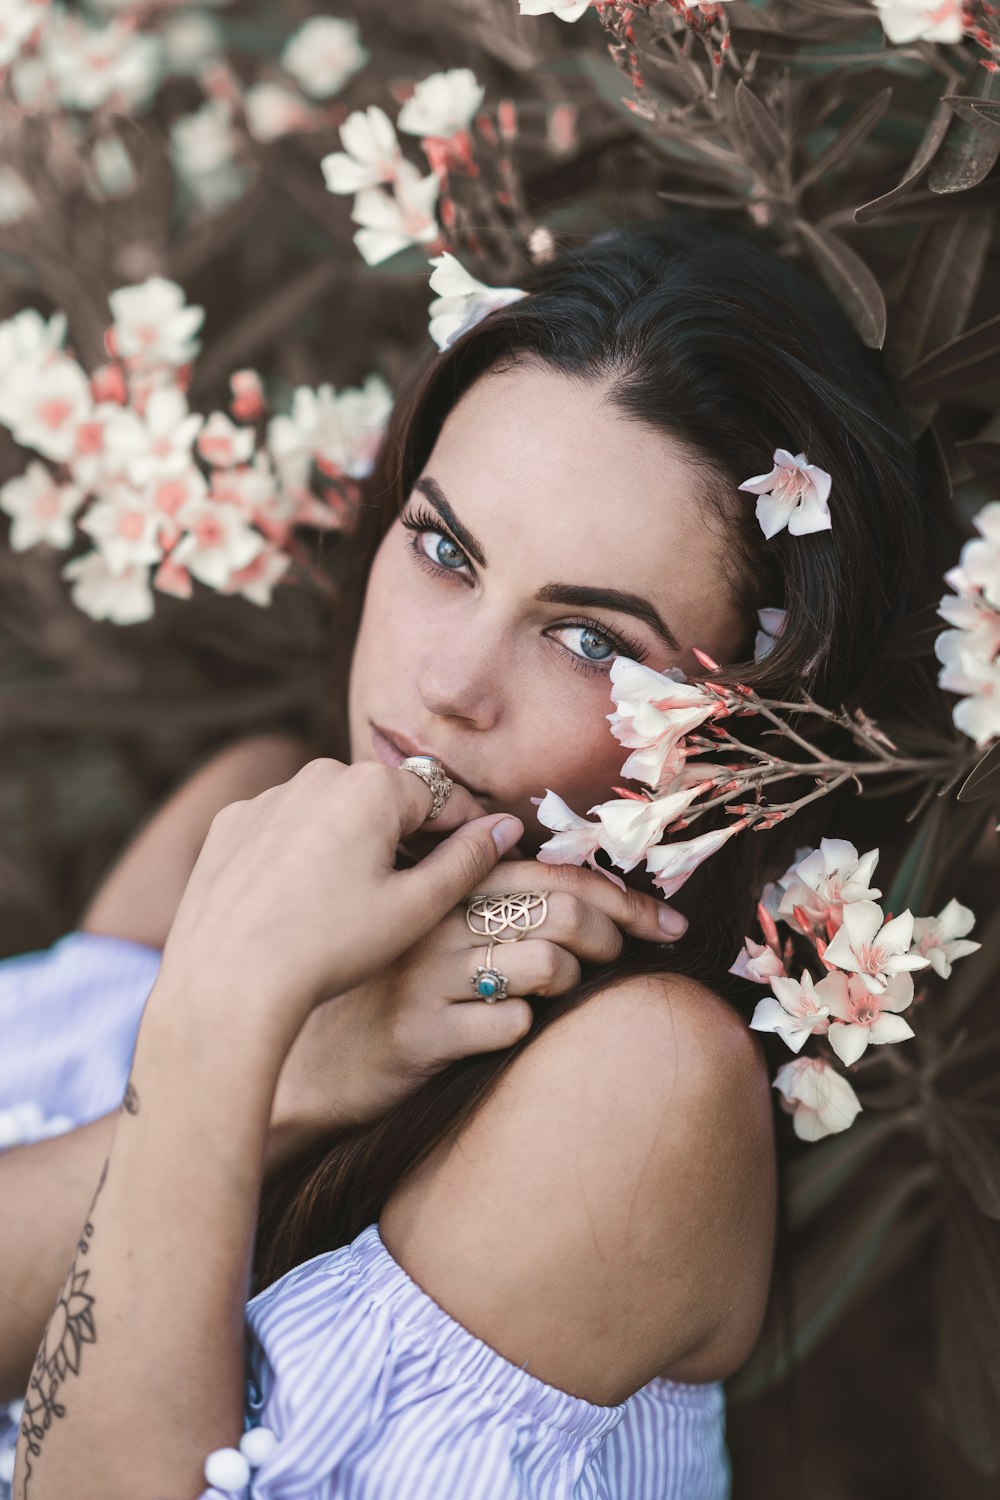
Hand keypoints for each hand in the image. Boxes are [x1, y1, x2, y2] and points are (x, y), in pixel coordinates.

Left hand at [155, 757, 523, 1052]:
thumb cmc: (330, 948)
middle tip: (414, 896)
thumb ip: (468, 860)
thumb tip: (508, 825)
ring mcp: (266, 798)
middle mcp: (316, 774)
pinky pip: (283, 828)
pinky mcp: (229, 825)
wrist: (227, 983)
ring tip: (353, 906)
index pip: (441, 799)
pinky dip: (301, 853)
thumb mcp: (416, 908)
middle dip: (406, 838)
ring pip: (332, 812)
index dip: (467, 833)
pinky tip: (302, 903)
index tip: (481, 864)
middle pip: (384, 801)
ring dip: (353, 843)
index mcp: (370, 786)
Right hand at [267, 859, 683, 1158]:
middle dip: (616, 936)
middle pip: (562, 910)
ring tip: (559, 990)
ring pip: (546, 963)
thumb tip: (590, 895)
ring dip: (574, 981)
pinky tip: (503, 1031)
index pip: (553, 872)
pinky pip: (510, 1024)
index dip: (624, 897)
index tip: (669, 924)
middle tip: (626, 957)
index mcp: (442, 885)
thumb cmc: (384, 994)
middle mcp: (433, 920)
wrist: (306, 1067)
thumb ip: (487, 902)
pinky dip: (525, 1028)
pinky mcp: (419, 1033)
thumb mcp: (427, 934)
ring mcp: (425, 976)